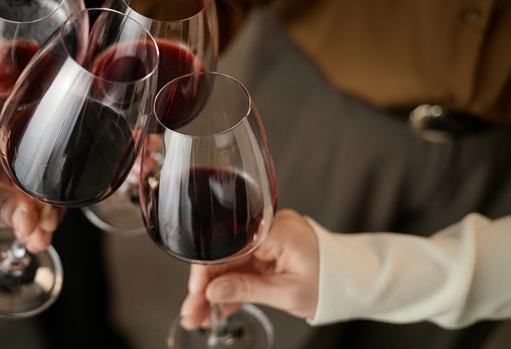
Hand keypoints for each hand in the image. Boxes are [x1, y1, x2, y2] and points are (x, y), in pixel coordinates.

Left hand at [0, 101, 61, 251]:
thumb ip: (1, 206)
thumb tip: (34, 221)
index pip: (37, 151)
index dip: (45, 186)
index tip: (47, 216)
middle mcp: (6, 130)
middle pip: (44, 168)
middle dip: (46, 204)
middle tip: (44, 231)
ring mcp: (7, 153)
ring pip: (39, 184)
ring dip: (41, 215)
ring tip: (36, 239)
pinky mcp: (6, 172)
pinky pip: (28, 193)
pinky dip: (31, 215)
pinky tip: (30, 234)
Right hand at [179, 209, 319, 328]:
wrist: (353, 281)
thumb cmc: (330, 282)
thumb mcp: (287, 292)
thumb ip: (248, 289)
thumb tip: (213, 292)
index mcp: (276, 230)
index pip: (229, 245)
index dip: (208, 268)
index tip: (196, 290)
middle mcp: (268, 230)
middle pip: (225, 256)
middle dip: (206, 286)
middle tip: (192, 310)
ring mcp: (266, 242)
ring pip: (229, 266)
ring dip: (213, 292)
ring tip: (199, 316)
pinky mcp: (266, 254)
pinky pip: (241, 271)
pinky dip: (229, 290)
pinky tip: (215, 308)